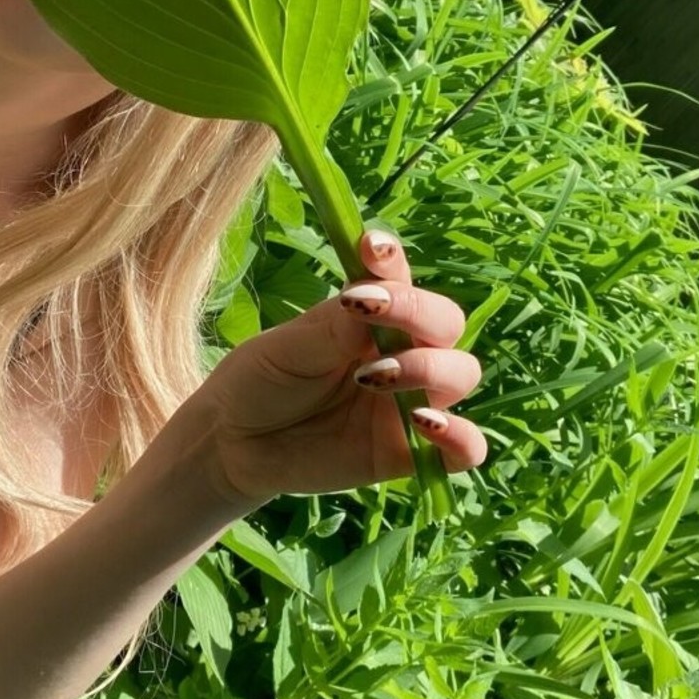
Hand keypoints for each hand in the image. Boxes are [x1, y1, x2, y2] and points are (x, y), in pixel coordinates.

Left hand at [199, 230, 486, 509]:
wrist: (233, 445)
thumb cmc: (261, 383)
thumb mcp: (288, 348)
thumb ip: (335, 327)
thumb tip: (374, 298)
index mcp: (372, 317)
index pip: (401, 280)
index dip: (392, 261)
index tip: (371, 248)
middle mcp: (401, 354)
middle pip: (446, 323)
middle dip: (418, 314)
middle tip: (369, 321)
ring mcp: (410, 402)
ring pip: (460, 374)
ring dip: (430, 368)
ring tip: (373, 378)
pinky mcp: (409, 451)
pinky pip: (464, 448)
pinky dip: (462, 436)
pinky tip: (427, 424)